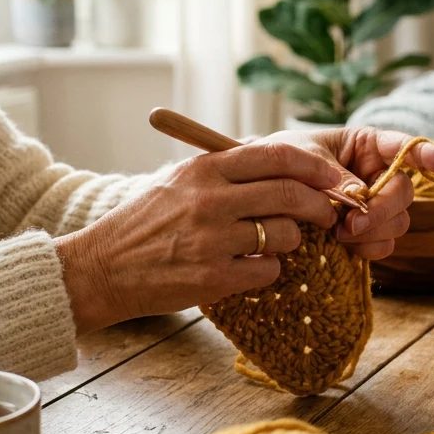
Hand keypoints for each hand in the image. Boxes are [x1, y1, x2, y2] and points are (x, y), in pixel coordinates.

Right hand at [56, 142, 350, 332]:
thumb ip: (224, 172)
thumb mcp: (178, 181)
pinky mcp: (212, 277)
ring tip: (274, 245)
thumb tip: (281, 167)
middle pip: (291, 194)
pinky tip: (251, 269)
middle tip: (328, 215)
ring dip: (291, 242)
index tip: (333, 178)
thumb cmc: (144, 225)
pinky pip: (268, 271)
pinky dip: (268, 271)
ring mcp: (211, 239)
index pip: (277, 156)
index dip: (315, 167)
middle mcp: (209, 199)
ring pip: (285, 235)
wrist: (100, 268)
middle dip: (320, 206)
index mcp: (204, 168)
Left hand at [271, 126, 433, 259]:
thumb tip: (361, 201)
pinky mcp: (367, 233)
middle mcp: (378, 174)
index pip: (405, 146)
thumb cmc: (280, 161)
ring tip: (338, 233)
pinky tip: (345, 245)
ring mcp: (375, 206)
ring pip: (398, 222)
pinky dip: (369, 249)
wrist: (258, 190)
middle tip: (351, 223)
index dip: (430, 154)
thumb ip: (333, 176)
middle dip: (381, 210)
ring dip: (373, 231)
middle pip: (404, 194)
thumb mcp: (301, 160)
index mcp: (367, 145)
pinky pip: (385, 245)